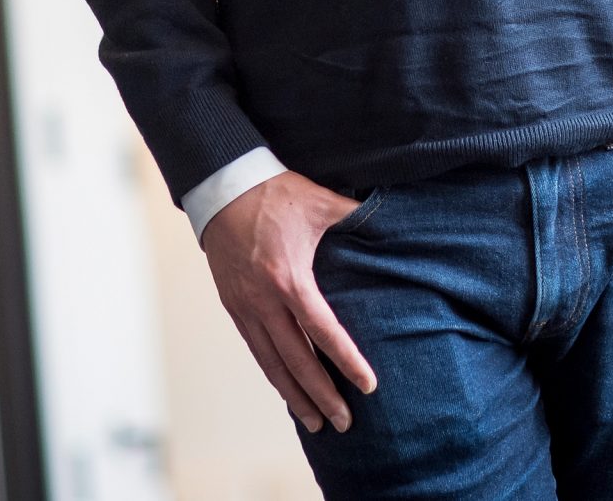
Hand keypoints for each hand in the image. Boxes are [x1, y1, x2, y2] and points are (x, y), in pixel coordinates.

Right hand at [200, 170, 378, 431]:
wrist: (222, 189)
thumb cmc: (275, 193)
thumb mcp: (320, 202)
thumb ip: (356, 215)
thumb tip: (391, 217)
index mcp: (289, 279)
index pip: (323, 331)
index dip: (346, 362)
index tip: (368, 386)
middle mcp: (264, 301)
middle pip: (296, 361)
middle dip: (321, 395)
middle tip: (344, 423)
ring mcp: (245, 307)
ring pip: (272, 363)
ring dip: (294, 396)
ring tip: (316, 422)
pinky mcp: (234, 306)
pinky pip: (255, 349)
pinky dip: (273, 374)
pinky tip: (287, 390)